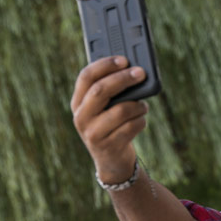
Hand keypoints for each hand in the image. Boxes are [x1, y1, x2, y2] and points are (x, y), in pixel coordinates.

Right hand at [71, 56, 148, 182]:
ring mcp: (93, 134)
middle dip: (123, 79)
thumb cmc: (112, 125)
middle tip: (141, 73)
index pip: (86, 77)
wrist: (112, 161)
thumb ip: (112, 91)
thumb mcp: (105, 108)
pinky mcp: (109, 146)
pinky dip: (141, 121)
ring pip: (121, 110)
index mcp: (78, 103)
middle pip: (101, 90)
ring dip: (138, 105)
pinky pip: (131, 126)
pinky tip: (140, 120)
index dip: (105, 65)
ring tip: (142, 106)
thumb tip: (133, 69)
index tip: (123, 59)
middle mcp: (81, 117)